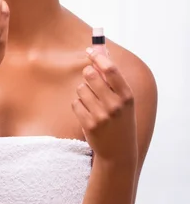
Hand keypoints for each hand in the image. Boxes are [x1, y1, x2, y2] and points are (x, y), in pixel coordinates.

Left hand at [72, 48, 137, 164]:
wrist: (118, 152)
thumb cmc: (121, 121)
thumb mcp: (124, 102)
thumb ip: (113, 81)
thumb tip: (100, 56)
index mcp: (127, 96)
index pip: (111, 69)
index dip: (98, 57)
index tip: (90, 51)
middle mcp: (115, 105)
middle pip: (91, 75)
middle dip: (88, 73)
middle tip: (90, 77)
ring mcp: (101, 115)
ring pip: (81, 89)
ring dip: (83, 92)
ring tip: (92, 102)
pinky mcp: (88, 124)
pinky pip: (75, 103)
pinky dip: (78, 105)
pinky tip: (87, 113)